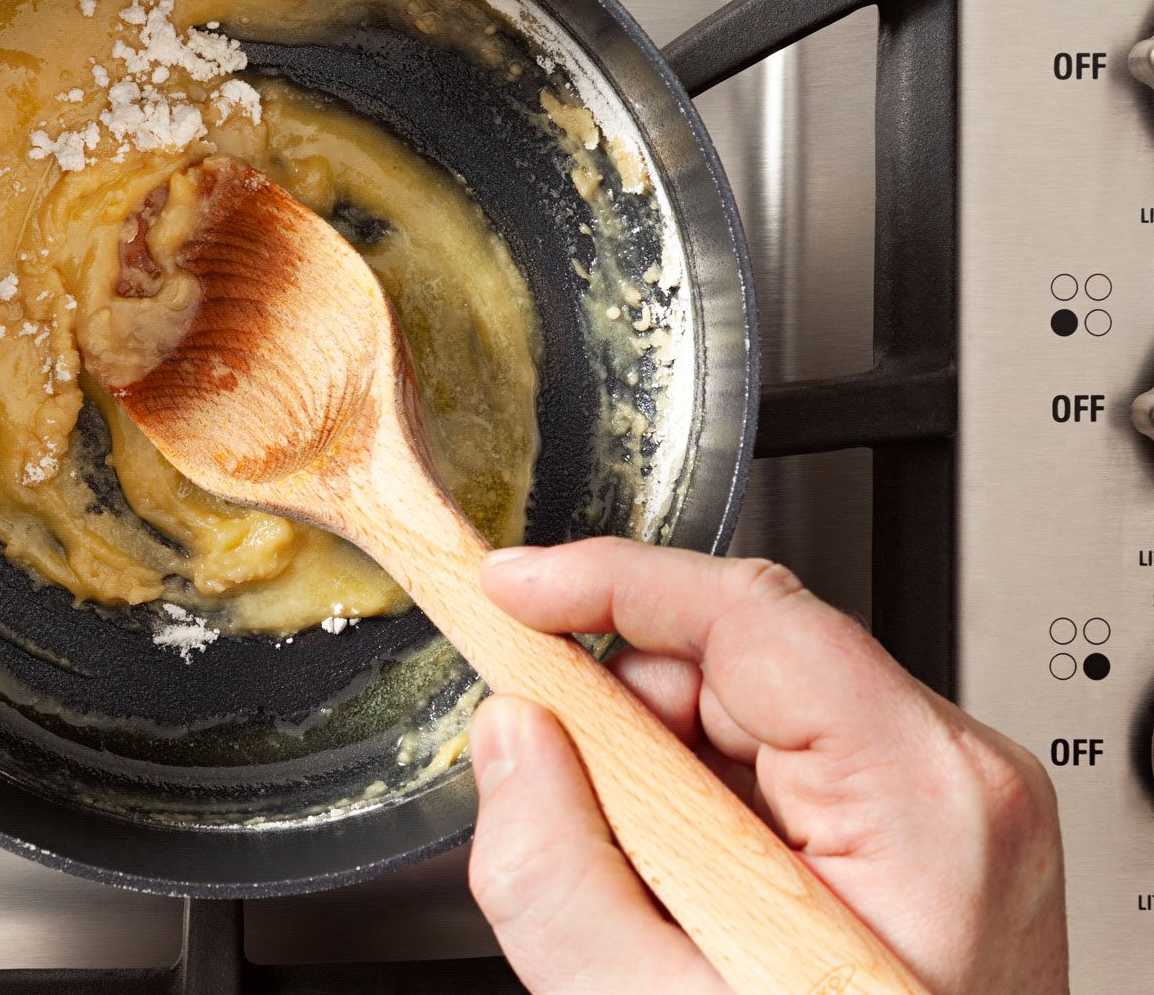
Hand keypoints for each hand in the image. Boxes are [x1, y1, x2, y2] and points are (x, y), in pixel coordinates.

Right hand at [467, 539, 1066, 993]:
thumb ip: (552, 873)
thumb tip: (509, 738)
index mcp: (917, 804)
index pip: (750, 614)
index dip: (610, 582)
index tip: (512, 589)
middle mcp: (954, 781)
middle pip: (742, 656)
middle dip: (626, 709)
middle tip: (566, 788)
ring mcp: (947, 799)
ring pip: (752, 701)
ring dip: (661, 762)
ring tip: (650, 874)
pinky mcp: (924, 821)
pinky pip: (781, 755)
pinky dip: (703, 795)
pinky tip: (692, 880)